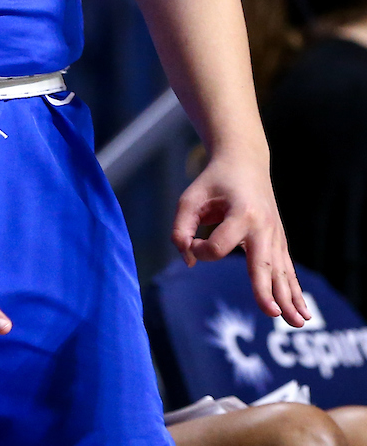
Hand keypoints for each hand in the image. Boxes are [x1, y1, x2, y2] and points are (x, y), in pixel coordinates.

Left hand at [171, 153, 309, 327]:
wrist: (245, 162)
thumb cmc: (214, 181)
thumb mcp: (190, 198)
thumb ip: (181, 227)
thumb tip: (189, 260)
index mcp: (241, 212)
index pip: (219, 246)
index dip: (199, 250)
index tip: (190, 242)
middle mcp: (263, 225)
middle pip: (262, 263)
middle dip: (266, 289)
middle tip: (272, 313)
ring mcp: (275, 234)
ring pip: (281, 272)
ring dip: (289, 298)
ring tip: (297, 323)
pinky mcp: (278, 241)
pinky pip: (287, 270)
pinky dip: (295, 291)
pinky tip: (303, 313)